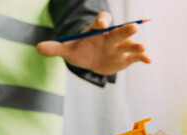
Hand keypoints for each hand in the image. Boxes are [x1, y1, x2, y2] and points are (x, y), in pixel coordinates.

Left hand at [36, 12, 150, 74]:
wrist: (90, 60)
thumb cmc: (79, 50)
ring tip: (142, 48)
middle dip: (125, 30)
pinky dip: (142, 58)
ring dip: (136, 46)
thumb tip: (38, 47)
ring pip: (129, 45)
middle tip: (134, 27)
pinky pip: (135, 57)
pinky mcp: (125, 58)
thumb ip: (54, 47)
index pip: (101, 21)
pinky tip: (149, 61)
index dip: (102, 21)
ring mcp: (119, 48)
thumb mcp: (66, 49)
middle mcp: (111, 37)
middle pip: (119, 31)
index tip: (101, 24)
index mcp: (97, 30)